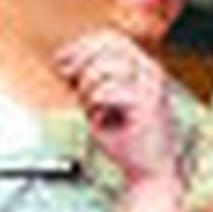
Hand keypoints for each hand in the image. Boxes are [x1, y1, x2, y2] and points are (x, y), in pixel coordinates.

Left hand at [56, 29, 178, 185]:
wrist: (151, 173)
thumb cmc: (127, 141)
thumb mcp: (101, 103)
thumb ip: (87, 81)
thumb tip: (64, 61)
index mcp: (143, 67)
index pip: (110, 38)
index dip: (81, 45)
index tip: (61, 61)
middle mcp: (151, 71)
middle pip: (107, 45)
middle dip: (81, 62)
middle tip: (71, 83)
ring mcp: (151, 86)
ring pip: (104, 68)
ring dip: (87, 89)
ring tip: (92, 109)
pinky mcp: (147, 104)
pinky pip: (107, 92)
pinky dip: (96, 106)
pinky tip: (102, 119)